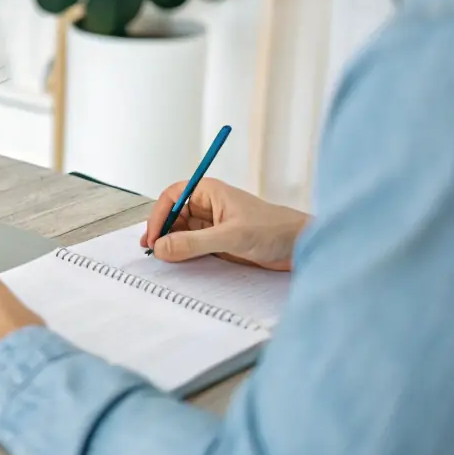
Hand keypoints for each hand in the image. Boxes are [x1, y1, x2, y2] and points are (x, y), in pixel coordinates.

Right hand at [141, 177, 309, 270]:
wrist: (301, 247)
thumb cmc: (273, 230)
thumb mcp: (230, 236)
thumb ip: (193, 242)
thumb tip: (161, 247)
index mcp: (209, 192)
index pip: (172, 197)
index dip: (159, 215)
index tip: (153, 237)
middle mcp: (208, 206)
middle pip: (173, 215)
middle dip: (162, 231)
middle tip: (153, 251)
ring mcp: (213, 225)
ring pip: (182, 232)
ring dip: (171, 244)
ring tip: (163, 259)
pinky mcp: (219, 243)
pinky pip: (193, 246)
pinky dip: (184, 254)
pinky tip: (178, 262)